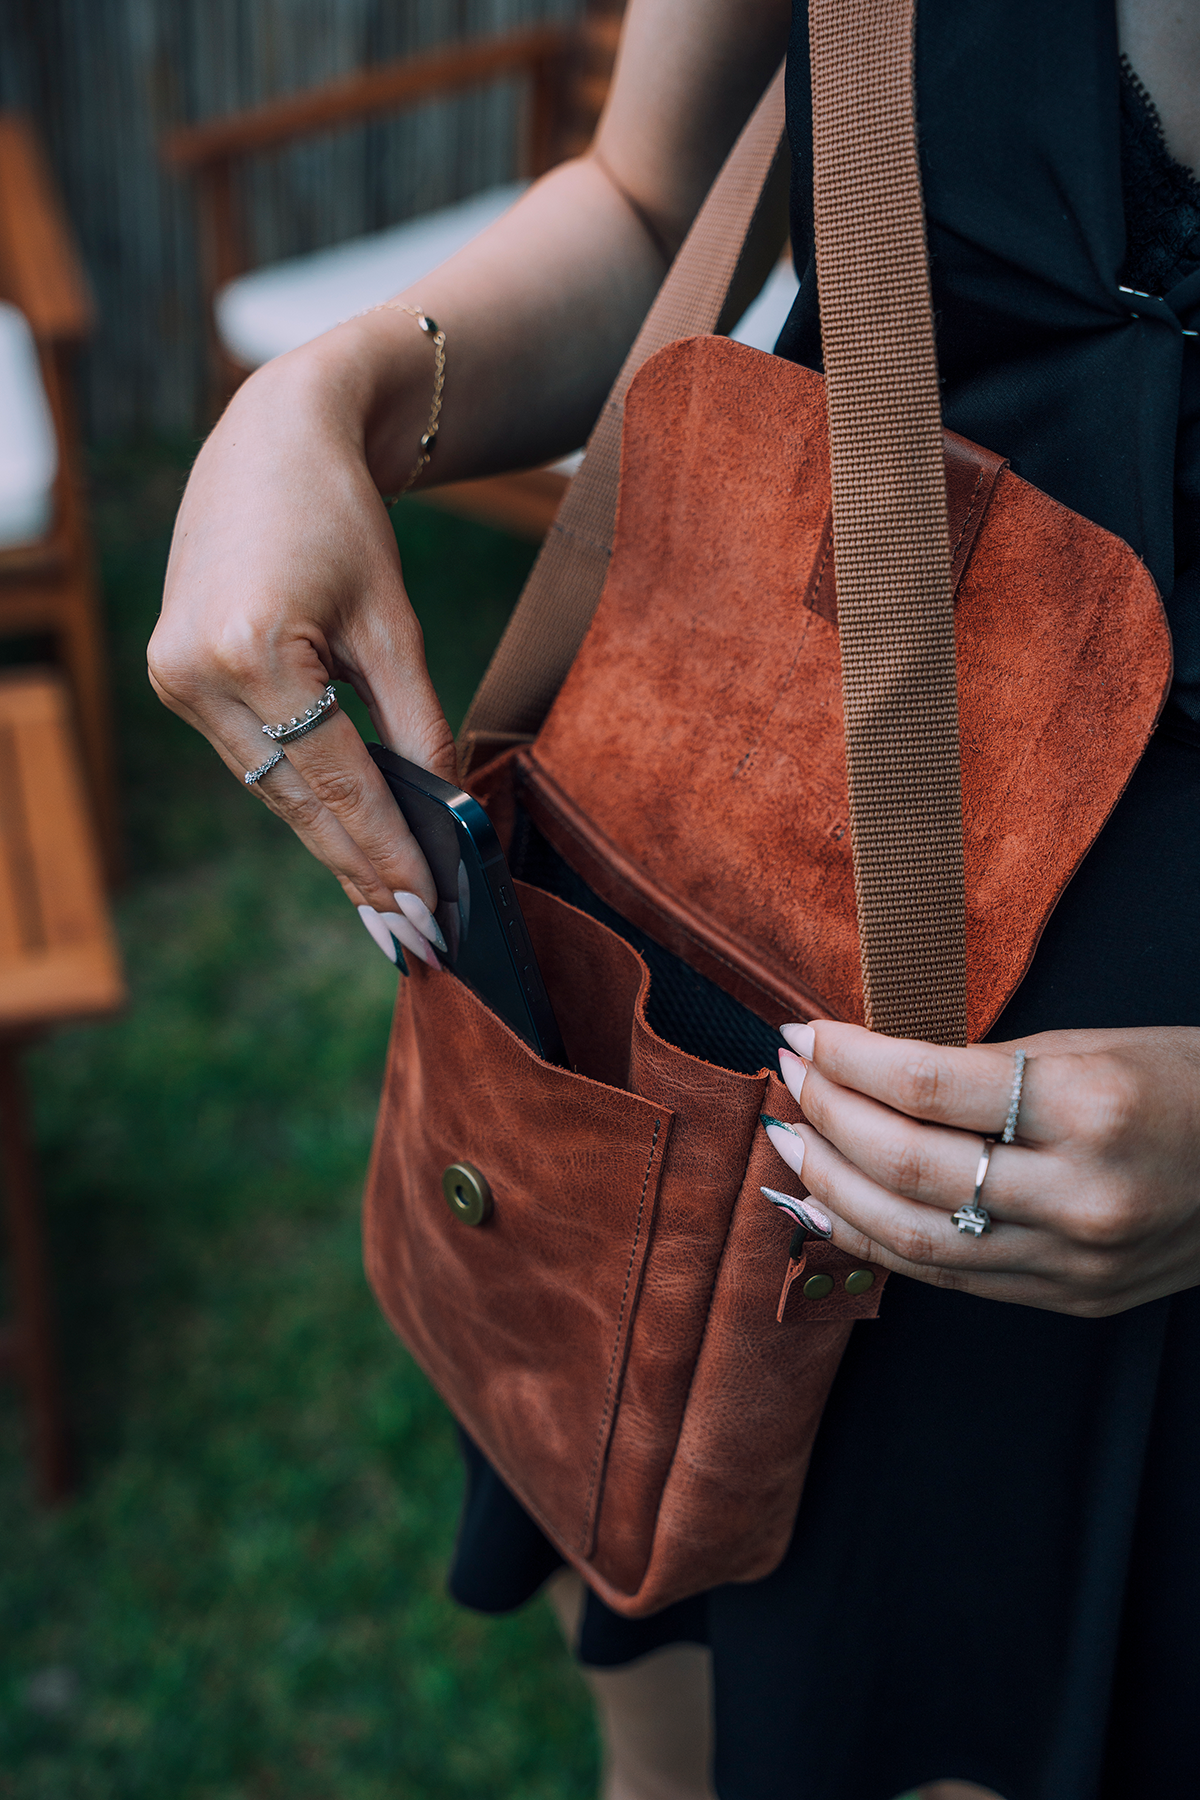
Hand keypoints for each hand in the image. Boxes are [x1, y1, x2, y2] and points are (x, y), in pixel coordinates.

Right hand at [148, 342, 454, 966]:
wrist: (269, 442)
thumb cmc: (342, 518)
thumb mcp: (393, 620)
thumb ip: (417, 719)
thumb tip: (448, 809)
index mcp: (252, 650)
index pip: (335, 781)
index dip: (386, 853)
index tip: (429, 914)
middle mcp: (197, 674)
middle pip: (295, 802)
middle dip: (360, 871)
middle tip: (414, 937)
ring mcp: (175, 680)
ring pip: (270, 791)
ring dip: (331, 848)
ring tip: (389, 909)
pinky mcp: (174, 680)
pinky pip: (252, 761)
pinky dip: (302, 800)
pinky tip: (345, 843)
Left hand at [764, 1020, 1199, 1316]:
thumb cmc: (1182, 1081)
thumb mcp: (1088, 1045)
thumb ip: (980, 1068)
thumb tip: (868, 1069)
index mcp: (1091, 1108)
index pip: (928, 1088)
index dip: (848, 1060)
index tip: (801, 1033)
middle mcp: (1082, 1196)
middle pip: (909, 1168)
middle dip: (826, 1120)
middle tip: (786, 1078)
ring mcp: (1076, 1262)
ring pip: (915, 1240)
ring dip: (832, 1189)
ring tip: (788, 1144)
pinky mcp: (1072, 1302)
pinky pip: (949, 1276)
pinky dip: (876, 1241)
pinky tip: (830, 1206)